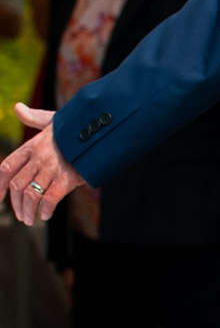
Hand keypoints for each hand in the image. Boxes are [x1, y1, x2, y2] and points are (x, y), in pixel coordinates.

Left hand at [0, 105, 85, 224]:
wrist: (103, 131)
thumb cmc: (77, 127)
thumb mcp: (53, 120)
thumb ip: (33, 118)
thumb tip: (17, 107)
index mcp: (32, 145)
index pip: (6, 167)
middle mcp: (38, 157)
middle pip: (17, 185)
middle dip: (16, 204)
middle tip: (21, 215)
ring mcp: (52, 168)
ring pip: (30, 195)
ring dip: (28, 211)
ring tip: (30, 219)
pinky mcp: (67, 178)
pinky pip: (49, 199)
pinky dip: (45, 210)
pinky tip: (45, 215)